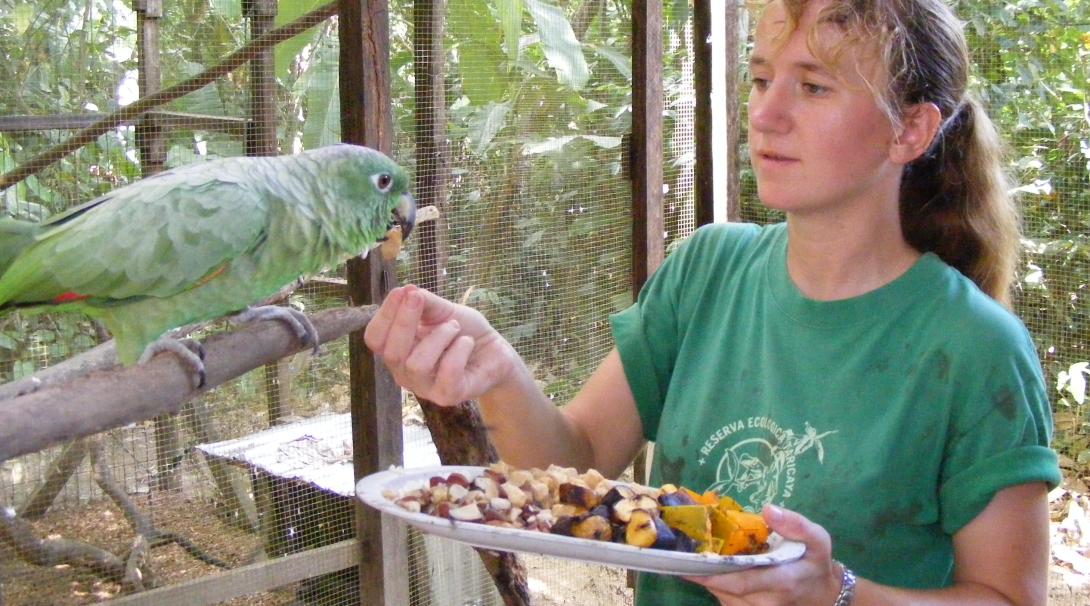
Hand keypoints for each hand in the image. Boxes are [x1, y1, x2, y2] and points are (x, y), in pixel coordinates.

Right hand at [364, 285, 520, 405]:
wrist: (494, 351)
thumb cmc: (462, 331)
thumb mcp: (442, 310)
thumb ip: (423, 302)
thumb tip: (406, 291)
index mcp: (397, 351)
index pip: (375, 339)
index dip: (385, 315)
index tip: (402, 291)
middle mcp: (405, 373)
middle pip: (391, 353)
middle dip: (405, 321)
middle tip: (421, 298)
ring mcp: (425, 388)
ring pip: (417, 364)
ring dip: (440, 336)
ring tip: (455, 328)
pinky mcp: (448, 396)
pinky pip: (447, 373)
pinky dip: (458, 351)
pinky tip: (466, 342)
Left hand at [684, 505, 843, 605]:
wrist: (823, 594)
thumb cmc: (815, 562)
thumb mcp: (817, 539)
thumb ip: (796, 524)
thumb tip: (768, 510)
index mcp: (783, 581)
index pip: (742, 582)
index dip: (713, 574)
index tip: (690, 562)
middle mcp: (768, 601)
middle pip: (725, 591)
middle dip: (702, 574)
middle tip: (680, 555)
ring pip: (723, 597)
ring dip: (706, 579)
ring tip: (688, 558)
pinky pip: (726, 600)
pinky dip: (714, 585)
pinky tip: (706, 569)